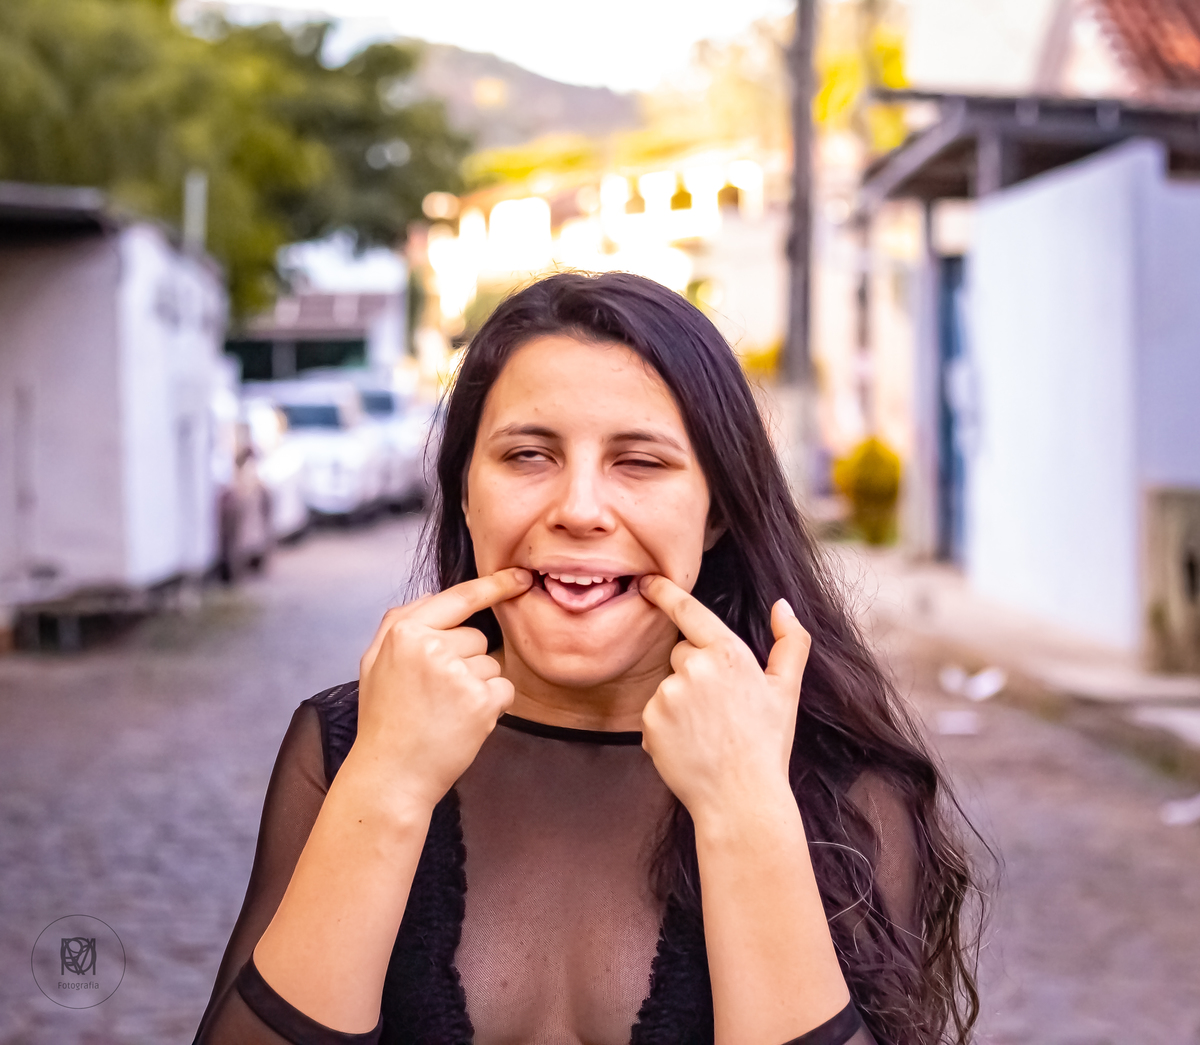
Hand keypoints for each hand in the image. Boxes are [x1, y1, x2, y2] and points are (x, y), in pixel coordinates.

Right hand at [350, 568, 532, 812]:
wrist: (390, 776)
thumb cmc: (384, 720)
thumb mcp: (374, 663)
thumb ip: (397, 623)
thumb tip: (431, 596)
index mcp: (404, 632)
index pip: (460, 598)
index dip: (495, 585)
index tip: (521, 576)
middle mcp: (431, 646)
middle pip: (477, 637)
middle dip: (465, 662)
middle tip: (435, 695)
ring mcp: (457, 673)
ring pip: (491, 664)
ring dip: (477, 687)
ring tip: (445, 711)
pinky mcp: (480, 700)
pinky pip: (504, 689)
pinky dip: (491, 706)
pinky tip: (463, 723)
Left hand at [637, 576, 810, 823]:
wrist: (741, 798)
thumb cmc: (767, 744)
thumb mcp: (787, 690)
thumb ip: (790, 642)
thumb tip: (782, 606)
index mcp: (729, 652)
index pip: (689, 611)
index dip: (665, 592)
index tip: (648, 580)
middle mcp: (694, 666)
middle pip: (681, 653)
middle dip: (695, 672)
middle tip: (720, 709)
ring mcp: (669, 693)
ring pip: (668, 685)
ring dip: (681, 702)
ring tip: (708, 732)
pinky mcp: (650, 720)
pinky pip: (654, 714)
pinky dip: (666, 727)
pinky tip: (690, 745)